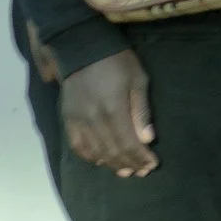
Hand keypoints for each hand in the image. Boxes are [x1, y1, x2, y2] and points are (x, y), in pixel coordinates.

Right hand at [62, 50, 157, 176]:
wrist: (81, 48)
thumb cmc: (117, 62)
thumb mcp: (138, 80)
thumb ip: (141, 111)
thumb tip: (148, 139)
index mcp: (113, 109)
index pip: (128, 143)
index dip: (141, 157)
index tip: (152, 164)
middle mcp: (93, 119)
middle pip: (112, 151)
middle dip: (129, 163)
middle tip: (142, 171)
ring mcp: (77, 120)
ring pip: (95, 152)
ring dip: (111, 164)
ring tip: (126, 171)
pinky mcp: (67, 118)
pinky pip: (77, 145)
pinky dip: (90, 157)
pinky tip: (101, 161)